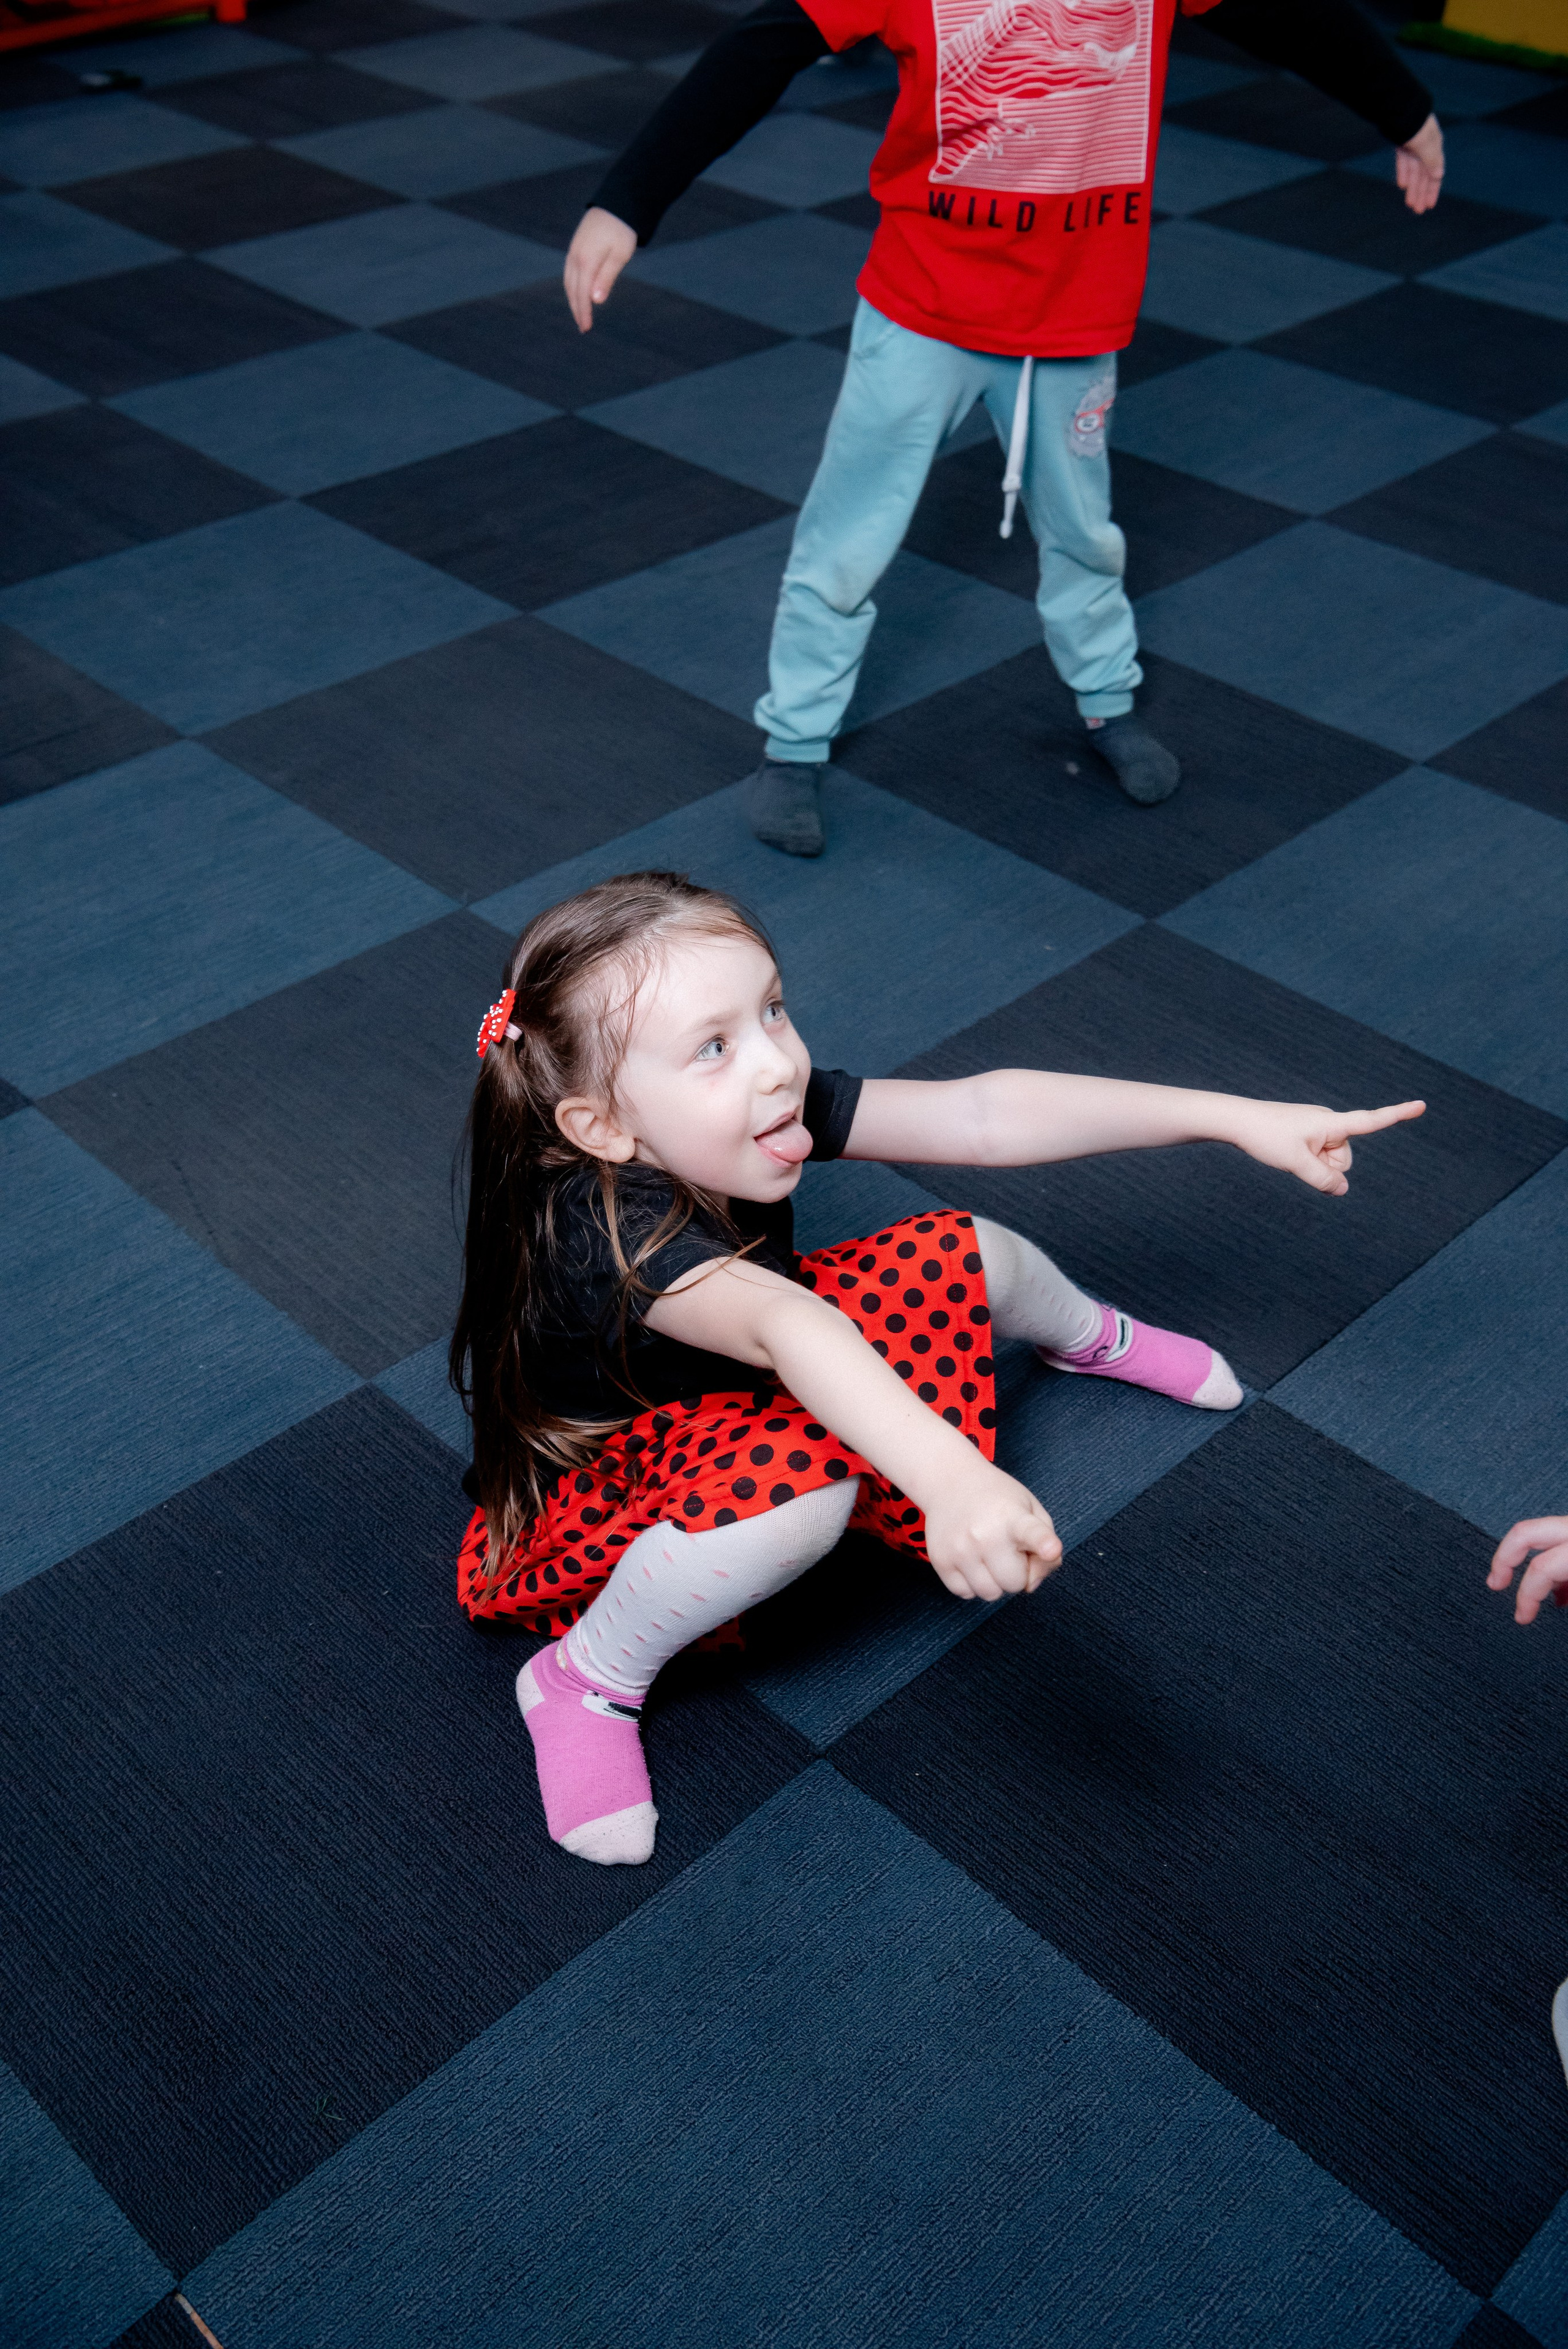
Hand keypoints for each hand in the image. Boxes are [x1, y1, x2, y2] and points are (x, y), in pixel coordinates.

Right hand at [564, 206, 636, 331]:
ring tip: (580, 314)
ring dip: (573, 299)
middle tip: (583, 327)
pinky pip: (569, 272)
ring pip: (568, 281)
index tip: (587, 327)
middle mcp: (575, 257)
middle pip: (572, 290)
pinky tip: (577, 293)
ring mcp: (573, 251)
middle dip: (577, 309)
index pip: (581, 294)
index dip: (583, 312)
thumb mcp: (620, 255)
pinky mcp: (575, 247)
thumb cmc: (622, 230)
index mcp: (586, 261)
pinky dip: (572, 286)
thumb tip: (595, 300)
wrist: (616, 203)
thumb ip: (607, 278)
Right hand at [922, 1465, 1062, 1602]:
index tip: (1051, 1549)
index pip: (1032, 1534)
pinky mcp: (940, 1560)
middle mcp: (985, 1534)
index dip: (1044, 1543)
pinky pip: (965, 1593)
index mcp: (1014, 1517)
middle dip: (1015, 1572)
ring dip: (993, 1580)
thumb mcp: (1031, 1510)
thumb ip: (1045, 1548)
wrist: (949, 1480)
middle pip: (1014, 1583)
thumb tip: (1030, 1586)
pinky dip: (971, 1582)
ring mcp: (960, 1549)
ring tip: (987, 1553)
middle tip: (1006, 1548)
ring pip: (990, 1594)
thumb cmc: (997, 1500)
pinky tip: (970, 1558)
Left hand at [1227, 1098, 1424, 1195]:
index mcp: (1332, 1122)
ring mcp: (1317, 1129)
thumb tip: (1342, 1189)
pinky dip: (1306, 1162)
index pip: (1371, 1121)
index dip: (1398, 1114)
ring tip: (1287, 1152)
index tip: (1423, 1105)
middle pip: (1344, 1160)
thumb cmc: (1266, 1137)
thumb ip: (1322, 1179)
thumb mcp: (1295, 1163)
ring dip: (1314, 1166)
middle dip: (1328, 1167)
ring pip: (1330, 1162)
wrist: (1237, 1120)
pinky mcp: (1307, 1134)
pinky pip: (1317, 1157)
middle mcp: (1329, 1123)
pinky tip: (1285, 1152)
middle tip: (1296, 1156)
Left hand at [1396, 113, 1443, 213]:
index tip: (1429, 205)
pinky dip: (1403, 173)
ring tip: (1409, 203)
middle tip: (1418, 210)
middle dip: (1421, 193)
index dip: (1432, 190)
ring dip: (1412, 188)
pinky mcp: (1402, 145)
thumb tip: (1439, 175)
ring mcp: (1414, 148)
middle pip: (1423, 176)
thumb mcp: (1426, 144)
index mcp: (1435, 149)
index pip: (1435, 175)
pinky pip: (1404, 163)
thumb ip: (1432, 160)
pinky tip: (1402, 185)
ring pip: (1414, 172)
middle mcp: (1426, 150)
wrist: (1402, 110)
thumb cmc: (1417, 126)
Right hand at [1488, 1519, 1567, 1624]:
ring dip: (1526, 1558)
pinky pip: (1556, 1536)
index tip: (1523, 1617)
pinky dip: (1548, 1555)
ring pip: (1540, 1531)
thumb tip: (1559, 1599)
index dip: (1526, 1595)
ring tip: (1525, 1587)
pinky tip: (1556, 1582)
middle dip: (1503, 1558)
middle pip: (1526, 1533)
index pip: (1541, 1567)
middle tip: (1495, 1583)